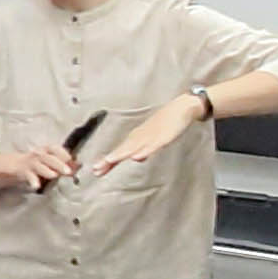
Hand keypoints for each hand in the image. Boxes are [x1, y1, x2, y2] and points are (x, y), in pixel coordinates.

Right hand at [0, 149, 74, 195]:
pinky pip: (29, 176)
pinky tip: (36, 186)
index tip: (71, 159)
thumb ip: (64, 163)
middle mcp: (38, 154)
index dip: (63, 153)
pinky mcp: (24, 171)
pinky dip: (33, 181)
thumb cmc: (38, 163)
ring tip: (54, 175)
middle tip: (68, 172)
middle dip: (59, 164)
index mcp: (46, 150)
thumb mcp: (50, 161)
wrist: (16, 165)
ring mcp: (31, 162)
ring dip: (47, 170)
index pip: (55, 148)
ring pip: (39, 165)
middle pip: (49, 158)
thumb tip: (80, 165)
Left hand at [90, 96, 204, 177]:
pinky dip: (144, 151)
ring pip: (133, 147)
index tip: (96, 170)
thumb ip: (144, 149)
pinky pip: (152, 146)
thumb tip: (136, 158)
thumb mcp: (154, 139)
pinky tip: (136, 157)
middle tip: (96, 170)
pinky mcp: (163, 137)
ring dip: (121, 154)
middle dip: (109, 160)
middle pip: (122, 150)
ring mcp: (151, 136)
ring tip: (109, 161)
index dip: (108, 161)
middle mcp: (140, 137)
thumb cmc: (167, 123)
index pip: (120, 151)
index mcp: (137, 138)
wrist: (181, 108)